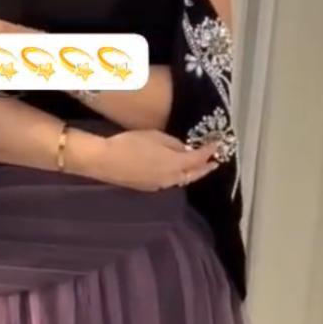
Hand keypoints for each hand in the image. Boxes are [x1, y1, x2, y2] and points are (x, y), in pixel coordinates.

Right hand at [89, 129, 222, 191]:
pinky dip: (177, 176)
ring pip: (181, 180)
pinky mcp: (148, 187)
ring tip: (197, 166)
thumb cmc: (130, 144)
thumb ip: (174, 143)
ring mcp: (159, 185)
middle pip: (193, 174)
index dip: (209, 151)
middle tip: (214, 161)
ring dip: (191, 173)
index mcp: (175, 164)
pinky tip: (175, 170)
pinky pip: (169, 182)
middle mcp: (171, 179)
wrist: (105, 160)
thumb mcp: (155, 137)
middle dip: (205, 168)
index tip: (217, 144)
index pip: (198, 158)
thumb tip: (184, 149)